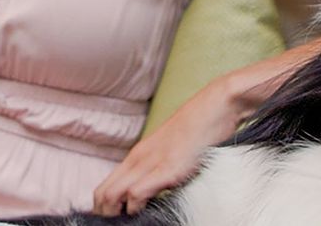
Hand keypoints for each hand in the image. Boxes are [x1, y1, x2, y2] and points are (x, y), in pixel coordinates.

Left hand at [92, 82, 239, 215]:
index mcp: (138, 156)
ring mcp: (151, 163)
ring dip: (115, 214)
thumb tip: (156, 192)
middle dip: (105, 213)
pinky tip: (145, 212)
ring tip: (125, 223)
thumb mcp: (173, 152)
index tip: (110, 219)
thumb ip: (160, 169)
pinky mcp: (167, 169)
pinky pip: (137, 193)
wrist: (217, 105)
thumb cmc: (201, 130)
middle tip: (114, 225)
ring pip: (112, 195)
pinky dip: (135, 208)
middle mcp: (139, 159)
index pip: (105, 186)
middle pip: (103, 194)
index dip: (103, 207)